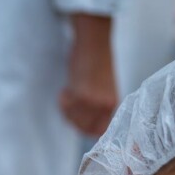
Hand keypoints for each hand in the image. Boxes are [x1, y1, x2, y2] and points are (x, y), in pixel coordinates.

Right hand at [59, 14, 117, 136]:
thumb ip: (97, 106)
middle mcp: (104, 106)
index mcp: (112, 104)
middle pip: (83, 127)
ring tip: (68, 92)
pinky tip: (66, 87)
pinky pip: (65, 106)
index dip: (85, 129)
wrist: (94, 44)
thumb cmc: (96, 62)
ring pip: (72, 118)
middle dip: (72, 119)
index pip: (99, 130)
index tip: (76, 122)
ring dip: (66, 108)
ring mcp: (93, 102)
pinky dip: (62, 98)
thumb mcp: (102, 88)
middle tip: (68, 105)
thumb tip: (85, 119)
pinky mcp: (80, 95)